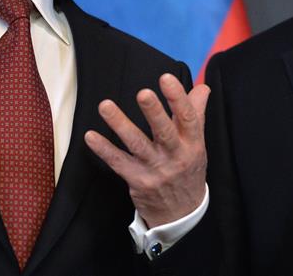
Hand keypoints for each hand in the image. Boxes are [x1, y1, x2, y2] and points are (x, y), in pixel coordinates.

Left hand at [84, 73, 209, 227]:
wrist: (182, 214)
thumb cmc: (188, 170)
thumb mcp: (198, 144)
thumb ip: (196, 113)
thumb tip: (202, 87)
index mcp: (192, 144)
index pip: (188, 118)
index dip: (178, 98)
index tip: (166, 78)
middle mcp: (175, 156)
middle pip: (164, 132)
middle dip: (154, 112)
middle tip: (143, 93)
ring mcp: (155, 170)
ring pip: (137, 145)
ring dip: (120, 125)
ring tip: (105, 106)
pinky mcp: (137, 181)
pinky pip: (118, 163)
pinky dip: (104, 149)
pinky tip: (90, 136)